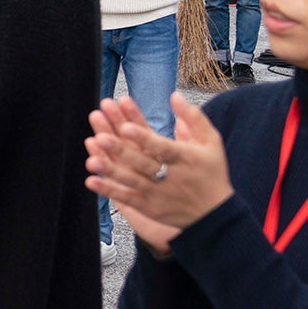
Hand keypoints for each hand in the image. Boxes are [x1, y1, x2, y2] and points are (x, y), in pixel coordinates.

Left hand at [84, 94, 233, 240]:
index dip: (143, 138)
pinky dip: (109, 190)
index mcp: (185, 158)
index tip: (126, 127)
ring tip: (91, 160)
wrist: (216, 214)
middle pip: (142, 163)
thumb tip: (174, 94)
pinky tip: (91, 181)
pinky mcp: (151, 208)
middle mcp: (171, 177)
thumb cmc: (211, 172)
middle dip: (121, 151)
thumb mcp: (211, 142)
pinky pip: (128, 198)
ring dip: (110, 170)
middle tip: (100, 137)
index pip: (162, 147)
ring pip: (132, 181)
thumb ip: (193, 117)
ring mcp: (159, 194)